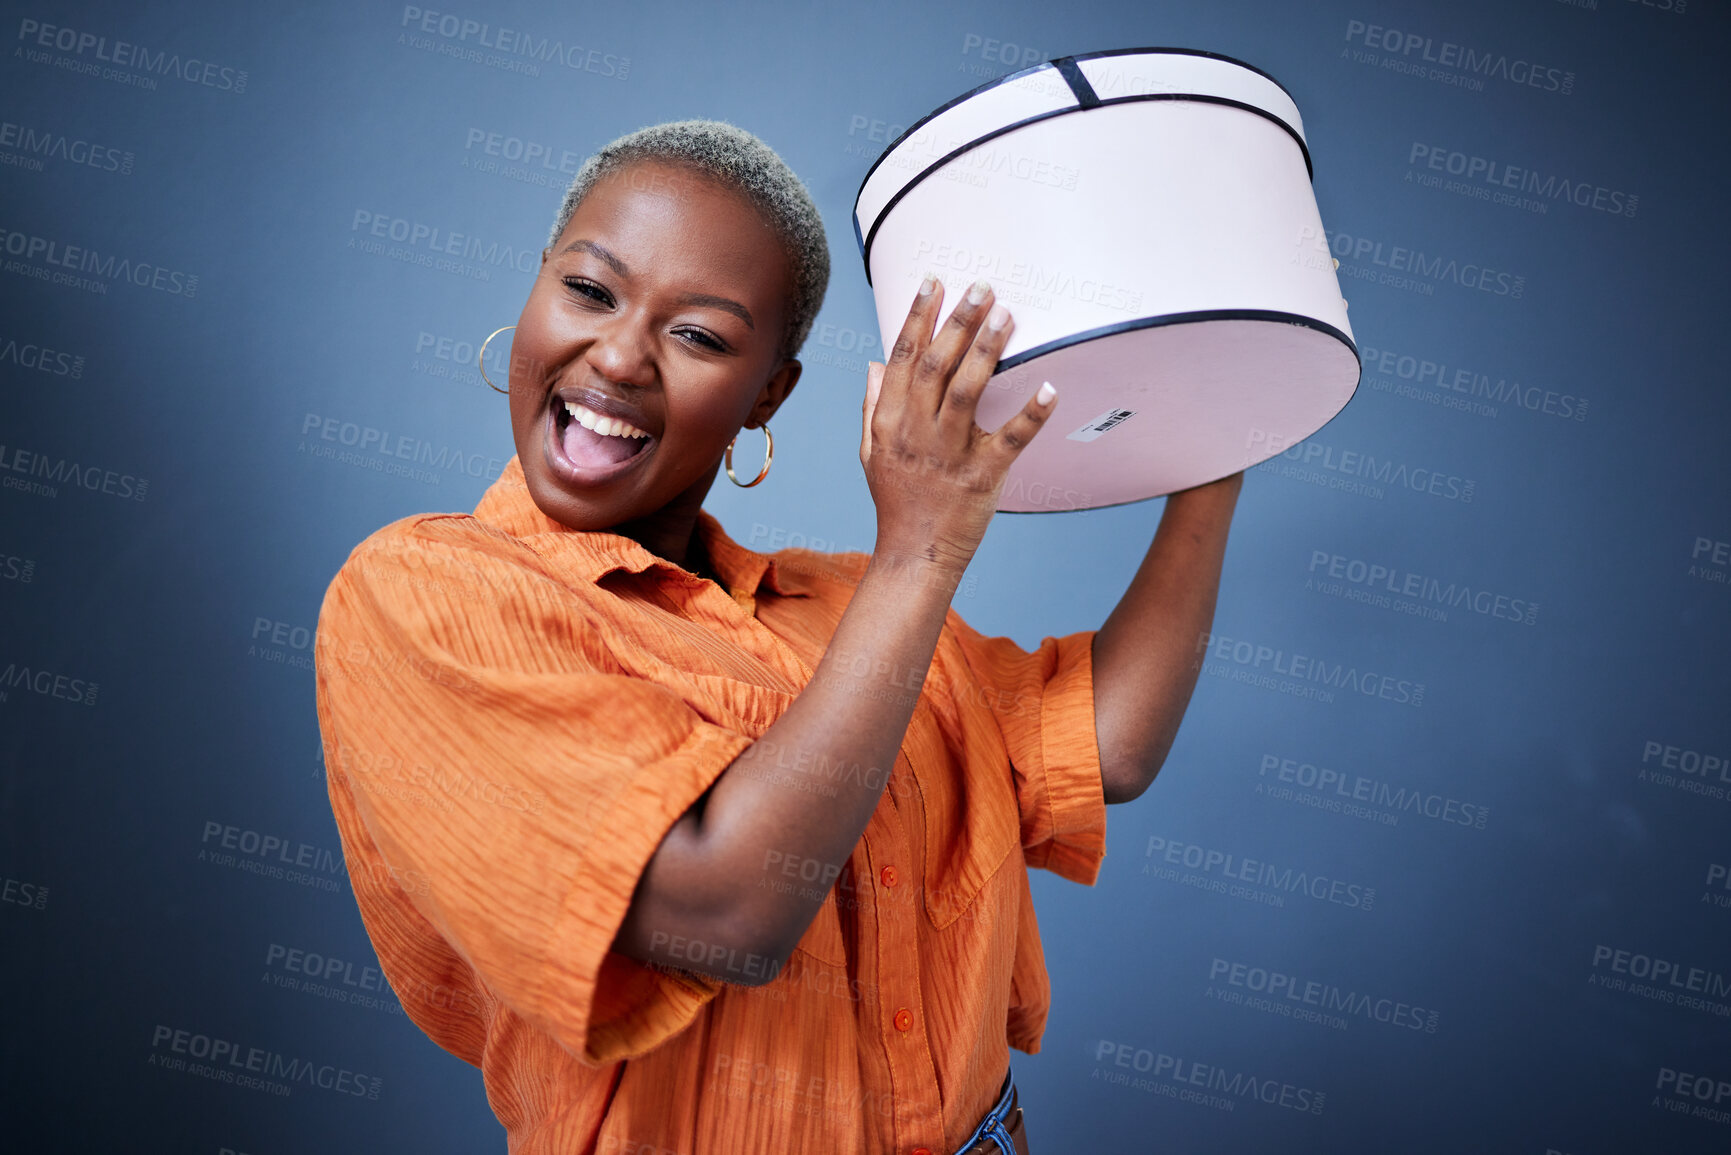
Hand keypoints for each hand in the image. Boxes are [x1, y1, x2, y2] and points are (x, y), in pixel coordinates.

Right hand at [860, 277, 1056, 579]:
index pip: (903, 358)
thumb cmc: (898, 502)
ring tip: (1007, 315)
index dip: (918, 317)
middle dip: (958, 321)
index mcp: (891, 423)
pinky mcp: (982, 477)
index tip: (934, 282)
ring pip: (968, 392)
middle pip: (936, 366)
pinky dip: (1031, 413)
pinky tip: (1051, 387)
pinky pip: (1010, 439)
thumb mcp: (872, 453)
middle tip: (982, 287)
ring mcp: (949, 454)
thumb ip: (874, 406)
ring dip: (987, 351)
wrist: (914, 556)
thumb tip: (875, 364)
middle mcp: (917, 433)